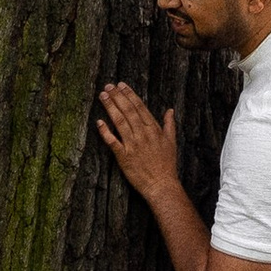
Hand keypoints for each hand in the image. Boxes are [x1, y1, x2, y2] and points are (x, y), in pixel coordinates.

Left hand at [96, 81, 180, 205]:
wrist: (162, 185)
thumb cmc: (167, 165)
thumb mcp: (171, 142)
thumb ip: (169, 125)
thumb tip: (170, 110)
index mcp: (154, 130)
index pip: (139, 107)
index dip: (129, 95)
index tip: (121, 85)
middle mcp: (143, 134)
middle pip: (128, 111)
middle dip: (117, 97)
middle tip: (108, 86)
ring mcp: (133, 145)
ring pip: (119, 122)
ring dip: (110, 107)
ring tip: (102, 96)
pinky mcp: (124, 156)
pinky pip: (112, 141)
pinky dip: (105, 131)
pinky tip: (99, 122)